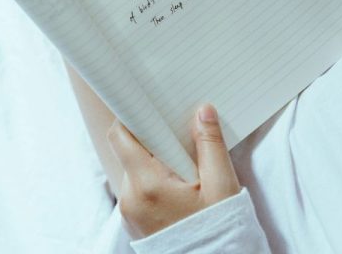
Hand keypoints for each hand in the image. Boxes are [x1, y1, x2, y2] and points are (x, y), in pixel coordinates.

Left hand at [107, 104, 239, 237]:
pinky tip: (178, 186)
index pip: (120, 136)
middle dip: (151, 141)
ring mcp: (129, 213)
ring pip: (133, 171)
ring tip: (183, 167)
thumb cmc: (220, 233)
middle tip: (178, 138)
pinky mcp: (134, 223)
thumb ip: (210, 144)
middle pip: (128, 152)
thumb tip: (202, 111)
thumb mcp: (221, 187)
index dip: (132, 117)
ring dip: (153, 163)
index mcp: (146, 184)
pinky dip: (153, 182)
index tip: (149, 109)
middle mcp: (130, 198)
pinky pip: (137, 191)